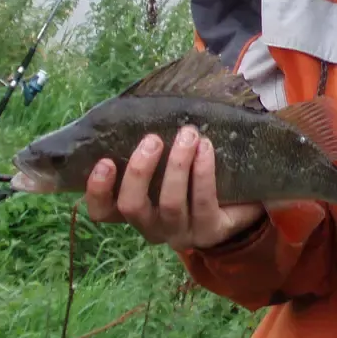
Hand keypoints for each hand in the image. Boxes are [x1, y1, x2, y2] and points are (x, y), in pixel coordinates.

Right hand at [84, 125, 264, 251]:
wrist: (238, 202)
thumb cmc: (192, 174)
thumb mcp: (167, 163)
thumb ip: (149, 146)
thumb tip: (136, 105)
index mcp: (135, 209)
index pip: (101, 211)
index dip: (97, 190)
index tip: (104, 160)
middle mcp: (151, 226)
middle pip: (132, 206)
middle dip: (139, 171)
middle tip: (153, 140)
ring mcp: (180, 232)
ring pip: (169, 204)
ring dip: (177, 165)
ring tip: (188, 134)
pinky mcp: (209, 231)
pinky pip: (202, 201)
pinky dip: (203, 171)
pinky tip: (206, 148)